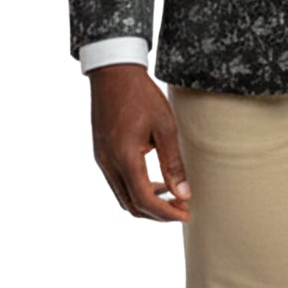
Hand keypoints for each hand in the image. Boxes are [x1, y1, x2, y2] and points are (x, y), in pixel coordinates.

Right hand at [88, 64, 190, 220]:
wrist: (113, 73)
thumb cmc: (141, 95)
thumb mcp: (165, 127)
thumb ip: (173, 163)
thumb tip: (184, 194)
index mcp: (124, 157)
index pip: (144, 200)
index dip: (166, 213)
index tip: (186, 214)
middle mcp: (108, 163)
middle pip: (131, 205)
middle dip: (157, 214)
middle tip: (182, 208)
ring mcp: (101, 159)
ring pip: (123, 196)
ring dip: (147, 203)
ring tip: (173, 196)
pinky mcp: (101, 153)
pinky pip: (118, 183)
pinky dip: (136, 190)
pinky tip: (156, 182)